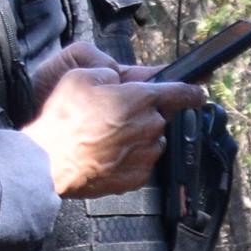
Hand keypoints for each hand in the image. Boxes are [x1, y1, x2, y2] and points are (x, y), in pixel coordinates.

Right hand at [23, 54, 206, 196]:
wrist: (50, 161)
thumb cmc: (64, 118)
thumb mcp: (81, 77)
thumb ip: (109, 73)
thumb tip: (118, 78)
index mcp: (141, 99)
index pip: (182, 92)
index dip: (193, 91)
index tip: (200, 93)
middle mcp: (151, 126)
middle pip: (160, 117)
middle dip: (144, 115)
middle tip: (114, 118)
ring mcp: (147, 154)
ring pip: (152, 141)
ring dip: (138, 137)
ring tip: (106, 138)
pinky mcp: (138, 176)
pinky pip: (142, 163)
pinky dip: (130, 159)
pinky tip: (107, 155)